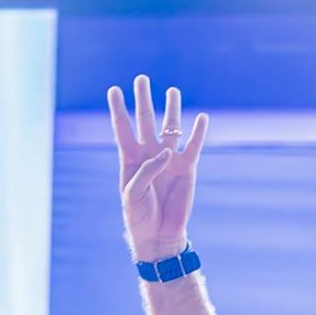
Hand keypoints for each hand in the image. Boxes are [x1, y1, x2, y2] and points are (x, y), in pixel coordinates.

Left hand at [108, 75, 209, 262]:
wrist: (159, 235)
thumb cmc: (139, 216)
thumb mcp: (132, 195)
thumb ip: (146, 171)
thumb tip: (166, 152)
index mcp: (130, 159)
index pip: (123, 128)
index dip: (119, 109)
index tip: (114, 90)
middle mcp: (149, 154)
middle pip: (146, 120)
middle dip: (144, 99)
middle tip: (142, 79)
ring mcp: (169, 160)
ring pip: (170, 128)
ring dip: (171, 109)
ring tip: (172, 91)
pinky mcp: (186, 168)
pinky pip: (192, 146)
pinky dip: (198, 132)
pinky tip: (201, 117)